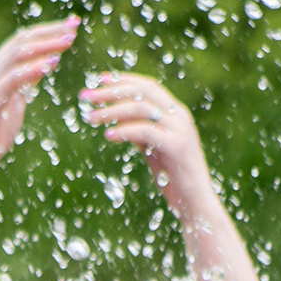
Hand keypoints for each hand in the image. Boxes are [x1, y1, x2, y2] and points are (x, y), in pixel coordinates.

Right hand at [0, 16, 80, 174]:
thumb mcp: (16, 99)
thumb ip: (28, 79)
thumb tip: (48, 60)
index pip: (23, 40)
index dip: (47, 30)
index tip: (72, 24)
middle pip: (21, 40)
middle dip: (50, 31)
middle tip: (74, 25)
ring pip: (18, 53)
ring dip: (46, 44)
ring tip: (68, 39)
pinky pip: (14, 78)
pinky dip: (34, 68)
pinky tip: (52, 63)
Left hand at [79, 73, 217, 219]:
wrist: (195, 201)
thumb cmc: (173, 176)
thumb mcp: (152, 148)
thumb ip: (139, 132)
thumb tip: (115, 120)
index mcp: (175, 112)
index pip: (147, 86)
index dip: (123, 80)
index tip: (99, 79)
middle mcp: (179, 116)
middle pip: (142, 92)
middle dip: (111, 91)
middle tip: (85, 96)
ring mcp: (180, 129)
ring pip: (141, 109)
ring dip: (112, 111)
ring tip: (90, 117)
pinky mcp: (177, 146)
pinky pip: (146, 131)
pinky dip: (124, 131)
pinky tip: (108, 135)